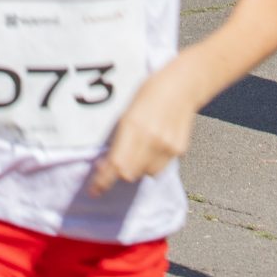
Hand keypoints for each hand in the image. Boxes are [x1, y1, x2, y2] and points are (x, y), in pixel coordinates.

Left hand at [88, 70, 198, 195]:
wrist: (182, 85)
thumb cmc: (150, 93)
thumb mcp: (127, 112)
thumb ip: (120, 137)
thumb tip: (108, 161)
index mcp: (133, 126)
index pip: (115, 164)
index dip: (103, 181)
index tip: (94, 190)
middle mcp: (150, 139)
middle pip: (129, 173)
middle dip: (120, 172)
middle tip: (113, 166)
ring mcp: (166, 146)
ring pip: (147, 173)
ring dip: (139, 168)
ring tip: (141, 149)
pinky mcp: (179, 149)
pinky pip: (161, 166)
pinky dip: (154, 161)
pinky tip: (156, 144)